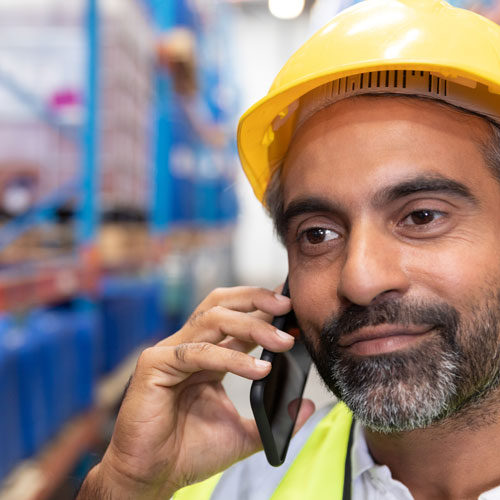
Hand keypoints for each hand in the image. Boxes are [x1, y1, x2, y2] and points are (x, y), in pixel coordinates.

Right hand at [81, 286, 314, 498]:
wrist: (152, 477)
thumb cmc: (189, 452)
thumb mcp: (242, 432)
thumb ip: (272, 416)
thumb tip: (307, 406)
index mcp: (208, 355)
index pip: (236, 318)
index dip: (264, 309)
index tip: (293, 307)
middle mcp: (189, 346)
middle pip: (221, 304)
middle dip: (256, 299)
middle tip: (287, 306)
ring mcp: (170, 352)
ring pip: (212, 319)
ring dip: (251, 326)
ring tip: (283, 341)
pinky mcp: (155, 364)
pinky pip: (197, 352)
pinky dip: (231, 358)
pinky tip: (258, 369)